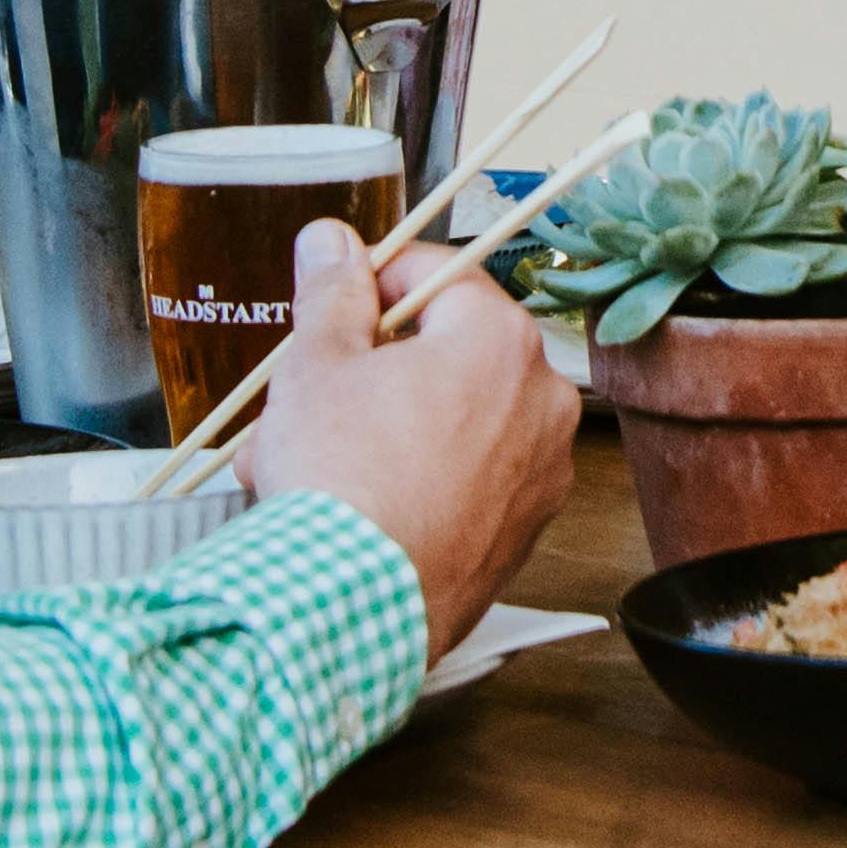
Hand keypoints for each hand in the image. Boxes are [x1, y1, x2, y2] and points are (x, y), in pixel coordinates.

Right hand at [236, 224, 579, 656]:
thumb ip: (331, 292)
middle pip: (442, 354)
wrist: (354, 607)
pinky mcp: (522, 533)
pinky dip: (412, 482)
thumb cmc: (339, 477)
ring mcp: (539, 472)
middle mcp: (541, 398)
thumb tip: (332, 240)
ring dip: (378, 430)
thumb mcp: (316, 363)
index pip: (436, 275)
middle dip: (366, 371)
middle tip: (305, 396)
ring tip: (306, 462)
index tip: (330, 306)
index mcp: (500, 338)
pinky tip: (350, 508)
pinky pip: (462, 481)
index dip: (372, 283)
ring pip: (446, 422)